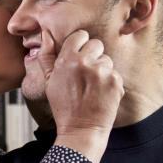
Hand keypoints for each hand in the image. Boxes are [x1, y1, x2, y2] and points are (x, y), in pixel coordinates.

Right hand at [43, 29, 123, 162]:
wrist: (82, 130)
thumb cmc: (64, 107)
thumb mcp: (49, 81)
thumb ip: (46, 56)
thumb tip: (46, 33)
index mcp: (67, 59)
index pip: (80, 36)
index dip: (80, 46)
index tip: (79, 59)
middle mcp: (85, 62)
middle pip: (96, 44)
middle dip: (92, 56)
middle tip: (85, 76)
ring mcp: (102, 71)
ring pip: (106, 59)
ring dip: (102, 70)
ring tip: (92, 88)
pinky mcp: (115, 81)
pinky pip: (115, 73)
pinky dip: (110, 82)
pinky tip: (101, 94)